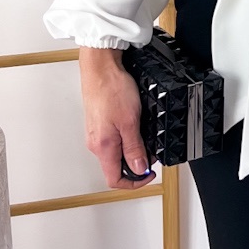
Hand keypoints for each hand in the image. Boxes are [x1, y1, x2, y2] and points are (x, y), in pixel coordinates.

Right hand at [78, 47, 157, 189]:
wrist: (101, 66)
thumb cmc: (111, 89)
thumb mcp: (130, 121)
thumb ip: (134, 148)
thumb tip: (139, 169)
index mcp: (103, 147)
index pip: (115, 179)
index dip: (134, 182)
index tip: (149, 174)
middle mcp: (96, 143)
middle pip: (116, 167)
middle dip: (136, 165)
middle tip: (152, 153)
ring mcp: (97, 133)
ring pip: (115, 153)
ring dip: (132, 150)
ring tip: (145, 137)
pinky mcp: (99, 122)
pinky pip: (113, 140)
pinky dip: (127, 138)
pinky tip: (135, 126)